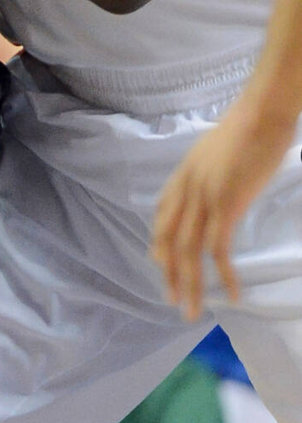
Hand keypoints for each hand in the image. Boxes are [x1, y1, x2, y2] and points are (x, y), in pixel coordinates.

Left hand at [151, 88, 296, 317]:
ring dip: (191, 286)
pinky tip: (232, 293)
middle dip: (170, 276)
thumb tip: (218, 185)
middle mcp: (186, 190)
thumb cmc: (250, 126)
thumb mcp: (218, 152)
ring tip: (193, 311)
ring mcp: (204, 199)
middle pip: (168, 242)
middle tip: (174, 302)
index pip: (162, 217)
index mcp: (182, 176)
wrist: (263, 111)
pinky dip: (223, 275)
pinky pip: (218, 249)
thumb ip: (210, 172)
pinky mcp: (226, 205)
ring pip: (188, 253)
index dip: (160, 245)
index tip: (162, 266)